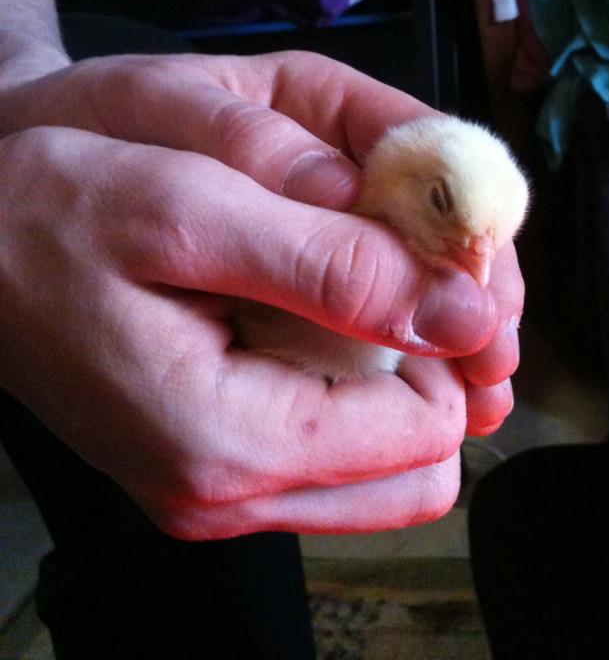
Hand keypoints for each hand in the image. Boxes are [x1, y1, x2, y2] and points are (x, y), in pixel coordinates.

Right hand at [0, 52, 521, 532]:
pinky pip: (331, 451)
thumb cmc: (50, 211)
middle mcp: (223, 496)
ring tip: (367, 287)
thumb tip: (463, 313)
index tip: (439, 257)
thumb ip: (330, 263)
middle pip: (418, 466)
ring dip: (402, 377)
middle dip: (439, 366)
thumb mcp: (187, 205)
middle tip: (410, 271)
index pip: (427, 429)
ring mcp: (214, 493)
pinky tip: (323, 317)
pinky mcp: (208, 469)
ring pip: (382, 468)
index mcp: (223, 441)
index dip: (454, 336)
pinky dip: (354, 387)